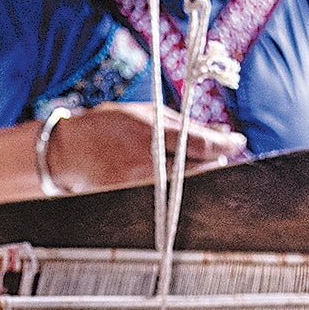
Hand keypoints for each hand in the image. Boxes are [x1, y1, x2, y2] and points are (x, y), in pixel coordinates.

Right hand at [48, 102, 244, 193]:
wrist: (69, 151)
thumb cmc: (107, 125)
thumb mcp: (145, 112)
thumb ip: (183, 122)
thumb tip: (220, 130)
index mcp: (152, 132)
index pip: (201, 143)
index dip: (225, 145)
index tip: (239, 142)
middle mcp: (149, 160)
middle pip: (199, 168)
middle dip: (216, 160)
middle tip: (226, 153)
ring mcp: (141, 182)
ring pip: (186, 183)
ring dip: (201, 173)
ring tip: (205, 163)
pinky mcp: (133, 197)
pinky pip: (167, 193)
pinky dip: (180, 185)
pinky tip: (182, 176)